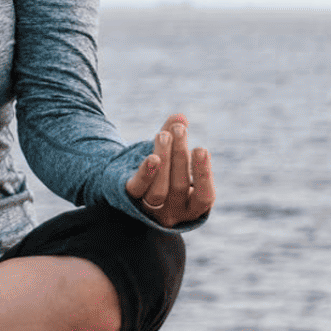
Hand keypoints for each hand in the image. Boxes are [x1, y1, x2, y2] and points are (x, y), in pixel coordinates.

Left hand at [124, 113, 213, 227]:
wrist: (125, 184)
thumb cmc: (160, 169)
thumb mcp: (170, 153)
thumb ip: (175, 135)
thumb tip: (180, 117)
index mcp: (192, 207)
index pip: (204, 197)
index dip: (204, 174)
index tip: (201, 148)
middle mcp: (173, 213)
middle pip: (180, 187)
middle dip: (180, 155)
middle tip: (179, 129)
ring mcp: (151, 211)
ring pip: (159, 190)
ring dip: (164, 158)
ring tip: (163, 135)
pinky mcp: (130, 201)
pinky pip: (138, 189)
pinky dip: (146, 174)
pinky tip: (152, 157)